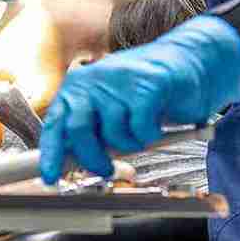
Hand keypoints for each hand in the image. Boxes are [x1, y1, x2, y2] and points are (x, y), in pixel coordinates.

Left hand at [38, 15, 239, 183]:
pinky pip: (141, 129)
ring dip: (130, 143)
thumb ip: (92, 130)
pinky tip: (156, 121)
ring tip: (141, 130)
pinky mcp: (148, 85)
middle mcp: (93, 79)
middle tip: (107, 169)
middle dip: (92, 158)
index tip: (49, 178)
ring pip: (114, 134)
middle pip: (78, 130)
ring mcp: (119, 80)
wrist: (190, 62)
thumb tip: (70, 162)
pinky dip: (150, 135)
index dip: (51, 154)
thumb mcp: (111, 109)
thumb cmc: (146, 93)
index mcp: (78, 87)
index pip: (56, 124)